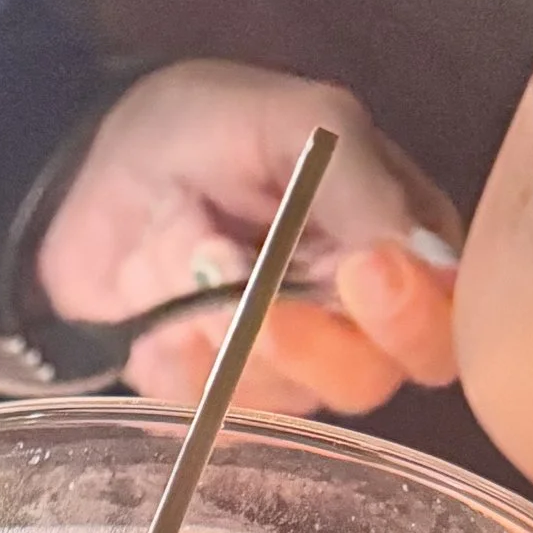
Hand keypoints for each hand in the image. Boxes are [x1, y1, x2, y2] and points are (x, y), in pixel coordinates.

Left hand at [37, 61, 461, 414]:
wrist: (89, 173)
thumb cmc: (207, 127)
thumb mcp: (294, 123)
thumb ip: (361, 182)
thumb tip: (417, 254)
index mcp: (399, 244)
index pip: (444, 319)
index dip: (414, 314)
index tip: (362, 269)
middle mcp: (354, 317)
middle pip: (373, 378)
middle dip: (318, 344)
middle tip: (266, 300)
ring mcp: (283, 363)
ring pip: (292, 399)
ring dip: (241, 341)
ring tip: (199, 263)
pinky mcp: (215, 392)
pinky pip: (215, 409)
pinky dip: (187, 361)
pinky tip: (163, 309)